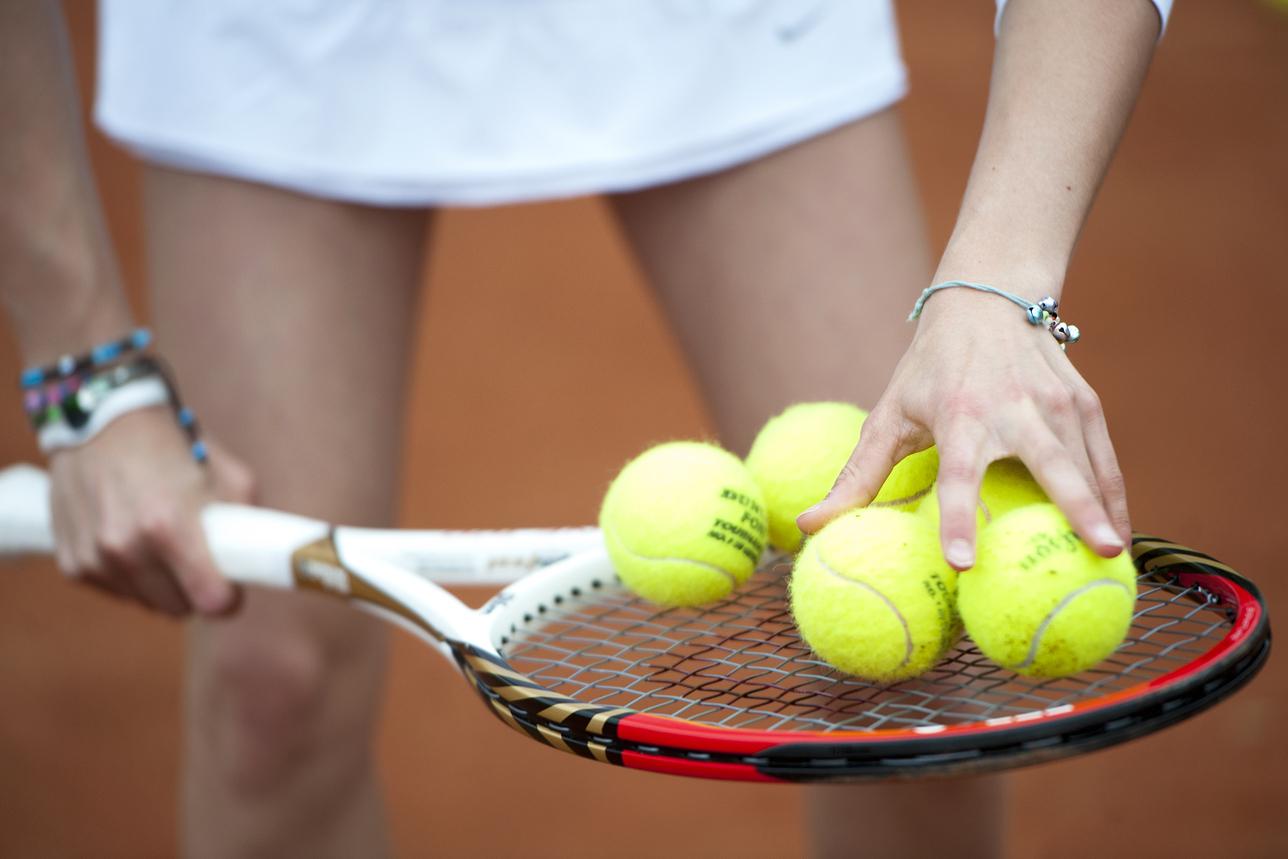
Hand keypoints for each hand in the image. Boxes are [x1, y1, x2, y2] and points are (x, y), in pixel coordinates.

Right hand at [48, 407, 254, 615]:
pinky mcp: (73, 563)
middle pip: (180, 609)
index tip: (232, 587)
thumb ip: (248, 521)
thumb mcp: (229, 474)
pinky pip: (117, 592)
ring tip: (164, 543)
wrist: (102, 420)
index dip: (229, 599)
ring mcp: (96, 559)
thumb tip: (263, 559)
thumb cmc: (174, 444)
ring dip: (162, 584)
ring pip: (148, 603)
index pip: (211, 601)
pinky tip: (133, 540)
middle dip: (195, 589)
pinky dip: (131, 576)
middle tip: (199, 558)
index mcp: (169, 527)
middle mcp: (126, 549)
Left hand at [797, 286, 1129, 569]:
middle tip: (1100, 552)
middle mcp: (1015, 408)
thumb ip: (856, 475)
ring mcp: (1058, 404)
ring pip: (1089, 464)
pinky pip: (1105, 461)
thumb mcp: (888, 415)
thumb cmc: (930, 368)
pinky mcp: (1085, 403)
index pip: (958, 475)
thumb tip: (808, 527)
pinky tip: (1120, 536)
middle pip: (1052, 465)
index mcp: (960, 414)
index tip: (962, 562)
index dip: (957, 518)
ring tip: (1117, 562)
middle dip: (1078, 507)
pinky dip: (1116, 498)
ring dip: (1106, 512)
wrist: (988, 298)